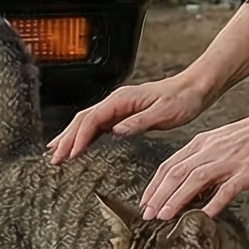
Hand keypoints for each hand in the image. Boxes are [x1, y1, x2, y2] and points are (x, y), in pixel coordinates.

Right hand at [48, 69, 208, 162]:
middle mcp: (116, 101)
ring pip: (87, 122)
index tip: (69, 154)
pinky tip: (78, 147)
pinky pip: (97, 126)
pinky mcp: (123, 114)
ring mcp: (118, 107)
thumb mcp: (164, 113)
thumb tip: (116, 131)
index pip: (92, 118)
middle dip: (67, 139)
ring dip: (71, 138)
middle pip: (83, 119)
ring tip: (57, 154)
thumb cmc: (182, 99)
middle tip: (54, 159)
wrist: (194, 89)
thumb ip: (140, 122)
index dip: (78, 137)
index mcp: (122, 99)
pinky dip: (84, 136)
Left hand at [137, 96, 248, 221]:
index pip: (169, 165)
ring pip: (194, 179)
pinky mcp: (246, 172)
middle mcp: (211, 150)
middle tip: (147, 214)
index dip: (154, 185)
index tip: (145, 202)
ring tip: (164, 215)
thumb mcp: (221, 141)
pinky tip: (204, 215)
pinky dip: (213, 203)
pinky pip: (226, 189)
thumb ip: (204, 159)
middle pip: (176, 172)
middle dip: (158, 195)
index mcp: (203, 143)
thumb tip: (189, 183)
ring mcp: (228, 161)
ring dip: (176, 199)